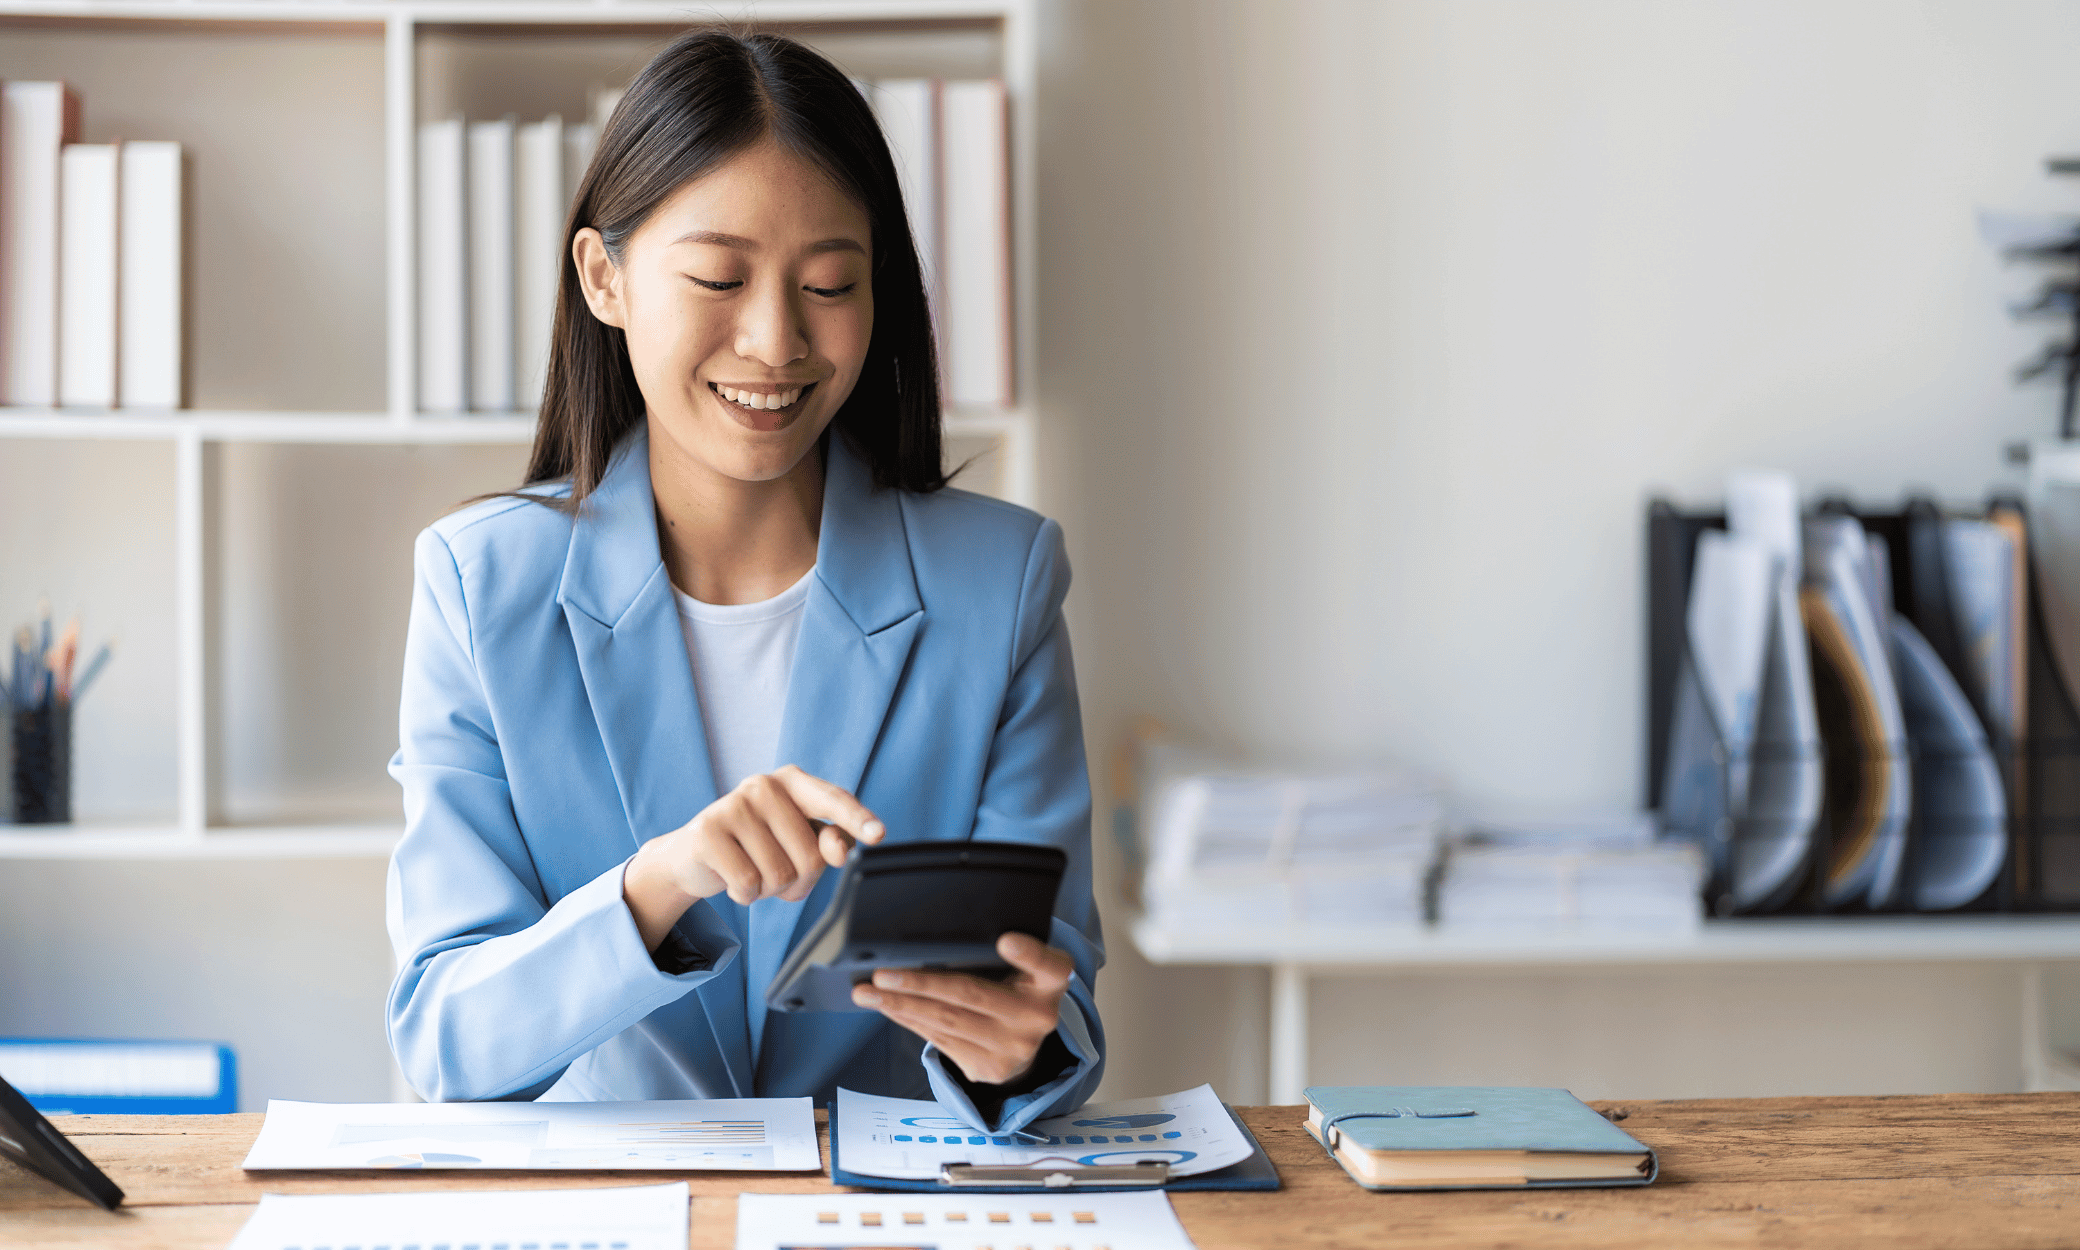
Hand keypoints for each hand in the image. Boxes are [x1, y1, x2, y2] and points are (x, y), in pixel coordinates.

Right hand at [623, 765, 884, 949]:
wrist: (694, 856)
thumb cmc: (757, 847)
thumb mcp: (798, 844)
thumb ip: (828, 843)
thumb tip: (839, 848)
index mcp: (794, 781)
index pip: (834, 800)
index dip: (858, 819)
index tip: (878, 835)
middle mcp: (764, 785)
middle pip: (810, 857)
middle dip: (798, 881)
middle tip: (774, 871)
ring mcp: (733, 804)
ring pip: (780, 875)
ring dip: (769, 890)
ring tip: (751, 871)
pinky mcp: (708, 831)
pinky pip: (748, 884)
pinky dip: (745, 896)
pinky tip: (732, 880)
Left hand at [852, 932, 1072, 1086]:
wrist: (1027, 1045)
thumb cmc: (1016, 989)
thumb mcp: (1023, 968)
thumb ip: (994, 952)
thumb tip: (927, 941)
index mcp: (1050, 983)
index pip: (1048, 965)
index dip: (1028, 953)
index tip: (1005, 940)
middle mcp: (1038, 1018)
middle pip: (972, 995)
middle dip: (920, 984)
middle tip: (883, 975)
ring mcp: (1013, 1049)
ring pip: (948, 1022)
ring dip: (901, 1006)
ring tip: (869, 993)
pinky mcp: (988, 1069)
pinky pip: (939, 1041)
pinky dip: (910, 1021)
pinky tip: (889, 1009)